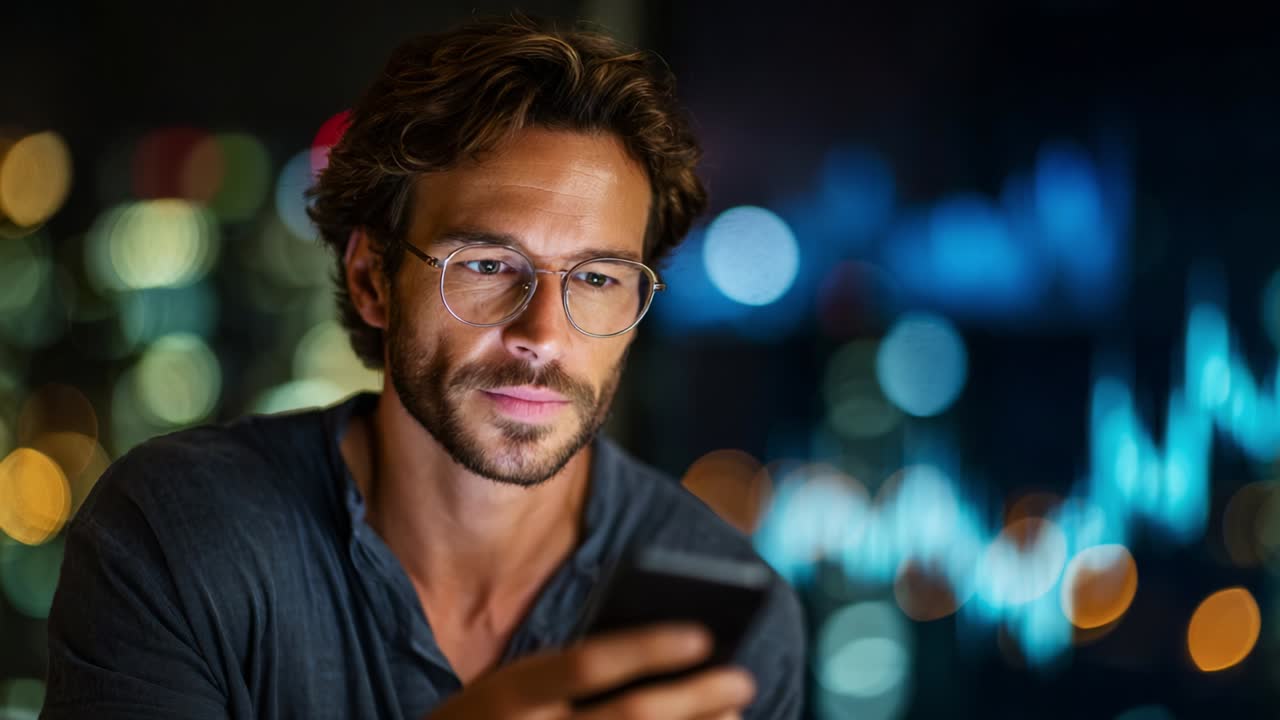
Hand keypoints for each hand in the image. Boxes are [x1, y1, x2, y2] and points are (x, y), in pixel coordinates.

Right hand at [424, 623, 755, 718]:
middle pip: (630, 719)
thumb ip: (564, 672)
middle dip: (695, 697)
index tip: (703, 633)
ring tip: (733, 713)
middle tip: (743, 678)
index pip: (586, 663)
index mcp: (507, 694)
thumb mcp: (507, 689)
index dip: (647, 648)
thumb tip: (661, 654)